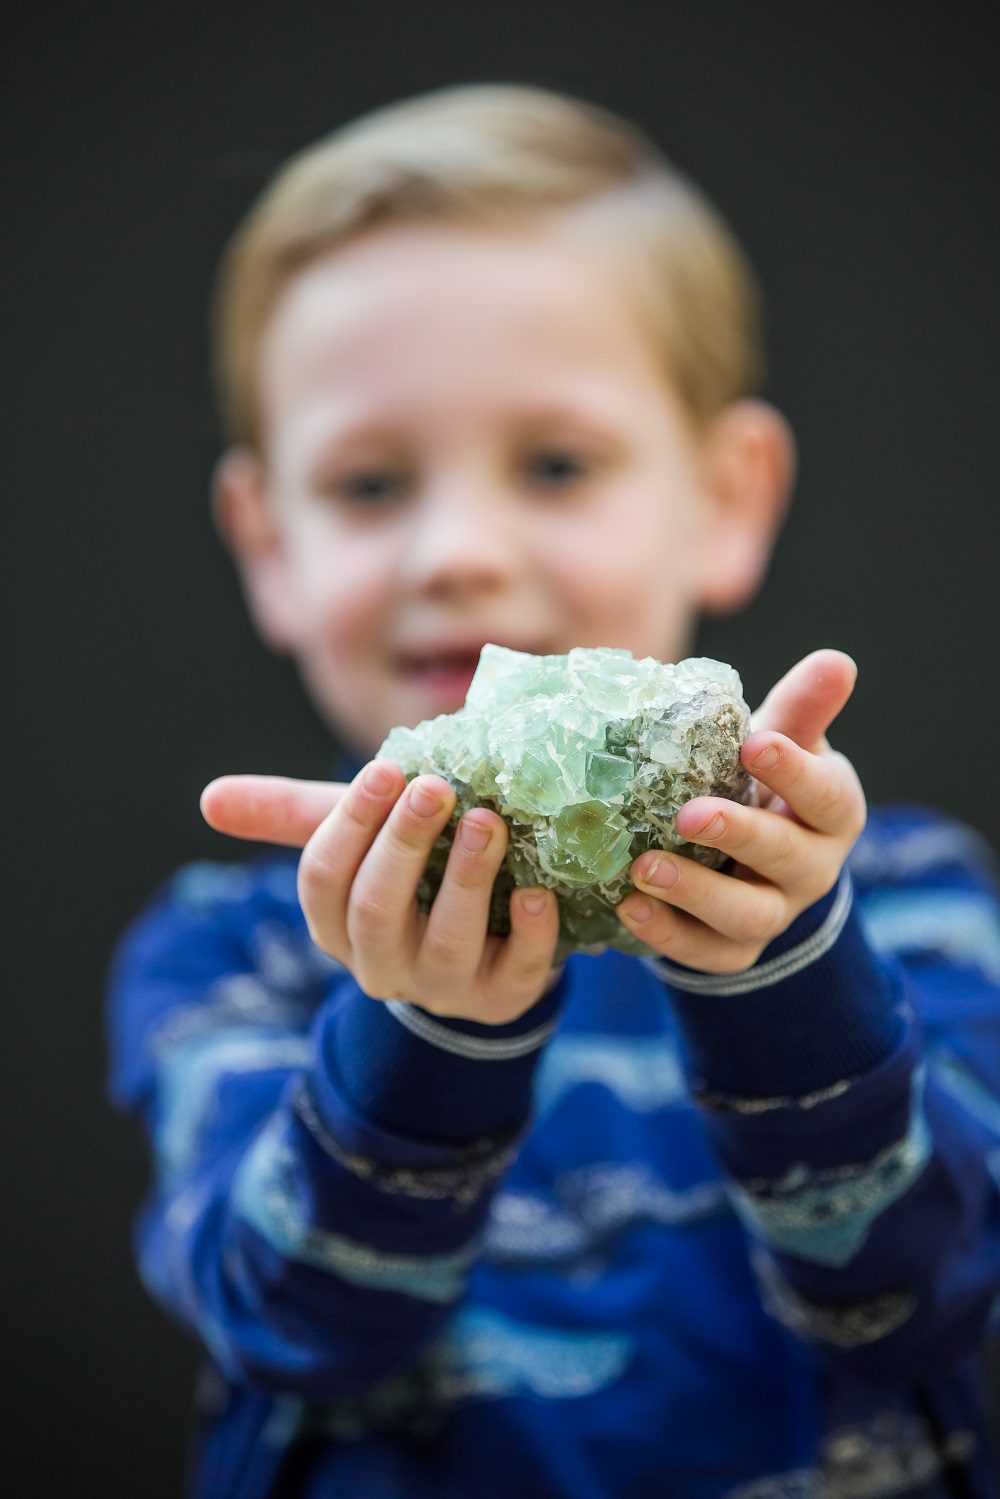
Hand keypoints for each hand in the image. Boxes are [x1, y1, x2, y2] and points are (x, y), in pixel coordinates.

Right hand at [201, 763, 560, 1023]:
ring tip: (488, 822)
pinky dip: (530, 934)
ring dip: (467, 879)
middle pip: (377, 909)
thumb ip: (294, 816)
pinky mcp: (504, 999)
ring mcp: (444, 987)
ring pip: (446, 941)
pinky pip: (518, 974)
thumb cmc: (412, 876)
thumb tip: (209, 799)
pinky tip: (537, 893)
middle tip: (434, 786)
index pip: (323, 879)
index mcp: (336, 926)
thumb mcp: (359, 841)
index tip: (385, 769)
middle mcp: (381, 965)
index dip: (351, 824)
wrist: (486, 948)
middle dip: (404, 844)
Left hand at [616, 649, 866, 974]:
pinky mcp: (731, 951)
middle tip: (689, 814)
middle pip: (786, 859)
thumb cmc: (758, 782)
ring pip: (747, 916)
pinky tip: (627, 908)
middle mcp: (811, 869)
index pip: (825, 795)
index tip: (755, 743)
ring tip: (643, 869)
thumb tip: (836, 660)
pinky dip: (667, 936)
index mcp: (830, 813)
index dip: (794, 772)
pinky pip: (705, 955)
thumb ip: (801, 708)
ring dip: (695, 894)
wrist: (744, 858)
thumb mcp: (782, 743)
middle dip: (739, 835)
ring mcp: (773, 914)